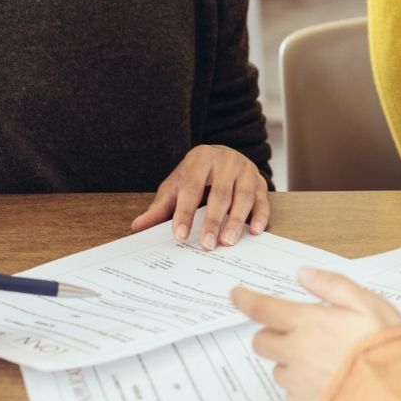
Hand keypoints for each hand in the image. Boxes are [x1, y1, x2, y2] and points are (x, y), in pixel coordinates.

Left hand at [131, 145, 269, 248]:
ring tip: (227, 242)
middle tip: (207, 245)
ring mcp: (246, 169)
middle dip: (213, 220)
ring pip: (243, 196)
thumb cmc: (197, 174)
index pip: (192, 187)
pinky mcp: (260, 181)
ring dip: (236, 220)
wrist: (222, 155)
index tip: (180, 235)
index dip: (185, 212)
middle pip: (220, 193)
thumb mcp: (177, 185)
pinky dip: (260, 216)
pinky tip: (255, 231)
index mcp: (201, 158)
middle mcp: (226, 161)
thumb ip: (161, 206)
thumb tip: (138, 226)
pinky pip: (263, 199)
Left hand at [231, 268, 400, 400]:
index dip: (245, 299)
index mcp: (307, 322)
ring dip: (289, 361)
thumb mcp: (365, 301)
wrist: (393, 396)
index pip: (263, 308)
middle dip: (272, 333)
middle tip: (298, 330)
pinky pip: (291, 395)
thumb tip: (303, 273)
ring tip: (322, 359)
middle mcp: (296, 352)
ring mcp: (298, 383)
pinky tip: (326, 382)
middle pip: (262, 341)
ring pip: (278, 368)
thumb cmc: (383, 344)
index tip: (235, 294)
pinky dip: (301, 387)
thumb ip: (331, 284)